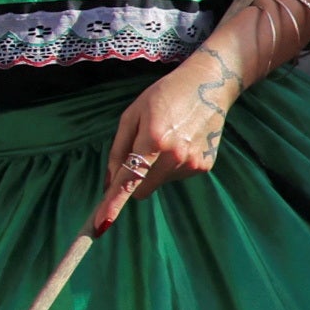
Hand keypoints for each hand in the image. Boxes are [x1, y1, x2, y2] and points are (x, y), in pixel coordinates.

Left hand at [88, 53, 240, 231]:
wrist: (209, 85)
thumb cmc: (164, 94)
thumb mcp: (132, 114)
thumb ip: (118, 148)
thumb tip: (109, 182)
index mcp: (153, 139)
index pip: (128, 179)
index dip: (113, 203)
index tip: (100, 224)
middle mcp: (175, 156)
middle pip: (143, 189)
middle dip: (136, 179)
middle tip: (142, 152)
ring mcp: (192, 163)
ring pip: (160, 182)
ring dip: (157, 169)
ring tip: (168, 138)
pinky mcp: (204, 166)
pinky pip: (177, 175)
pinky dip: (174, 164)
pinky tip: (183, 141)